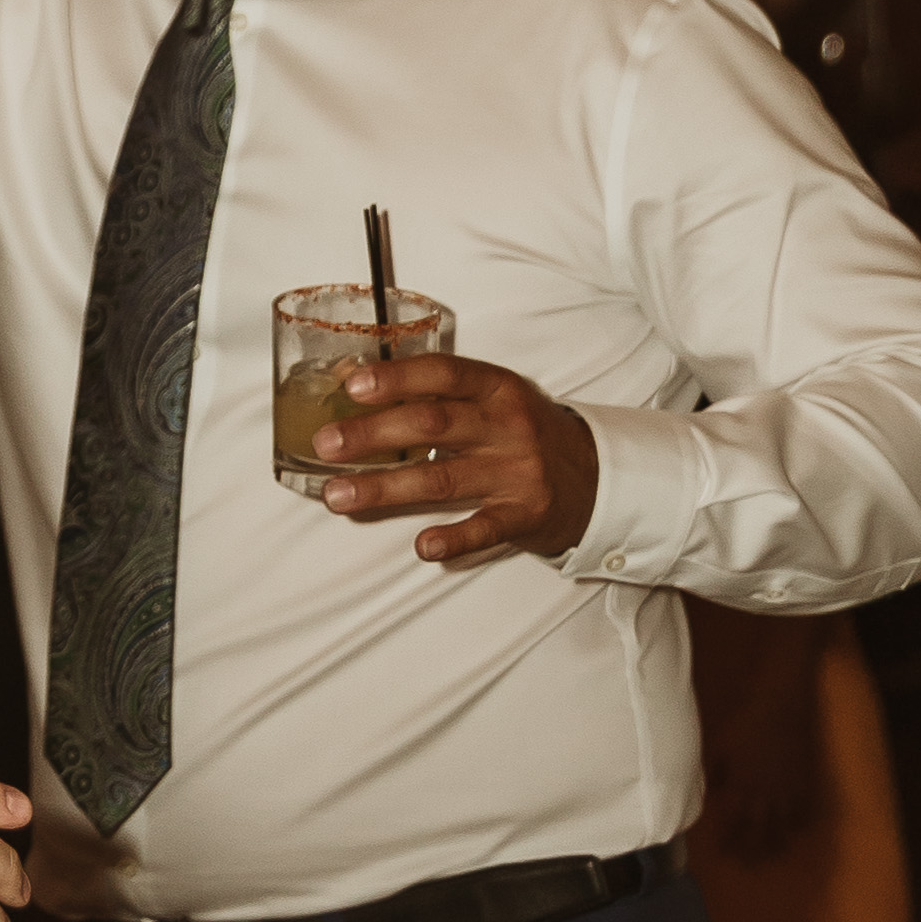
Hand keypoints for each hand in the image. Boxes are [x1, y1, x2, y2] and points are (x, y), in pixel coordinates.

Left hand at [310, 355, 599, 568]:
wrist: (595, 477)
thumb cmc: (525, 433)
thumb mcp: (494, 399)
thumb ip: (438, 394)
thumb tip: (355, 382)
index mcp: (497, 389)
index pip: (444, 375)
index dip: (398, 378)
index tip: (353, 385)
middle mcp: (507, 427)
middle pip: (433, 426)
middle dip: (373, 435)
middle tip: (325, 445)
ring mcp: (518, 472)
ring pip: (444, 480)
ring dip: (386, 489)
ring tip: (338, 496)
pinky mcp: (526, 514)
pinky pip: (485, 529)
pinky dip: (453, 539)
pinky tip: (422, 546)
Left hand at [699, 683, 827, 861]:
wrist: (784, 706)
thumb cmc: (747, 723)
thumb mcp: (722, 747)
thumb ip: (717, 774)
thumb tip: (715, 794)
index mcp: (743, 787)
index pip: (735, 822)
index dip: (729, 840)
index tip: (723, 853)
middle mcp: (767, 794)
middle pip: (760, 831)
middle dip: (752, 850)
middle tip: (747, 865)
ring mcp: (789, 789)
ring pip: (784, 825)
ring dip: (776, 843)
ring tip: (772, 855)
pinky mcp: (806, 780)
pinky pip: (804, 809)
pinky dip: (799, 823)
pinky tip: (796, 831)